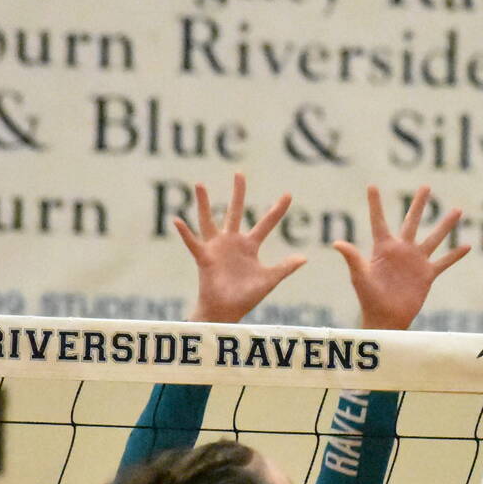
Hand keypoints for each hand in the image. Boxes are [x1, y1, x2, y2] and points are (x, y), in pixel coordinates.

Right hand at [176, 174, 303, 323]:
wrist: (227, 310)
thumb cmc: (246, 297)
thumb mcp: (269, 280)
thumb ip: (285, 268)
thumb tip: (304, 258)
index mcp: (250, 246)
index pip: (266, 223)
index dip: (277, 210)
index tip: (289, 194)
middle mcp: (232, 242)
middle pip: (236, 211)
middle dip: (238, 193)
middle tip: (240, 173)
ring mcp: (217, 248)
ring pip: (209, 220)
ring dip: (204, 204)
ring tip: (200, 184)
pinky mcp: (204, 257)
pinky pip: (193, 242)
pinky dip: (185, 233)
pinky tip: (177, 220)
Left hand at [333, 186, 471, 330]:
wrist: (386, 318)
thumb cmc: (369, 298)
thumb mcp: (360, 277)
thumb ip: (353, 259)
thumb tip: (337, 243)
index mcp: (383, 248)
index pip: (379, 221)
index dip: (375, 204)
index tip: (372, 185)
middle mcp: (402, 250)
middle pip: (412, 221)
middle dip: (419, 204)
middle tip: (426, 186)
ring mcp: (416, 261)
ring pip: (434, 238)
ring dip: (446, 225)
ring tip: (457, 209)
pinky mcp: (427, 275)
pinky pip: (444, 262)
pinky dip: (455, 255)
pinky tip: (468, 245)